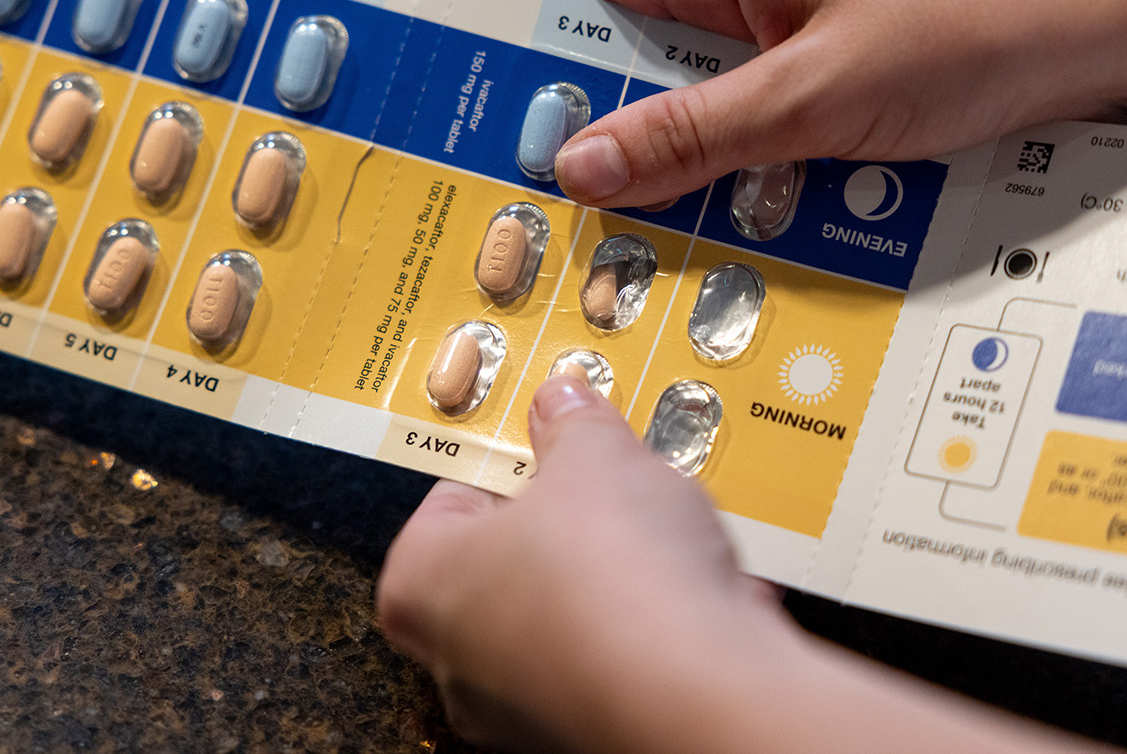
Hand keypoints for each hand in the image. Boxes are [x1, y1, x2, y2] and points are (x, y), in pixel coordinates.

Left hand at [376, 377, 792, 751]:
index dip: (508, 460)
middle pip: (513, 559)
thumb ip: (572, 424)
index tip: (551, 435)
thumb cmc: (611, 577)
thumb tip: (562, 404)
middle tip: (615, 476)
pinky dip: (661, 619)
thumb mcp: (595, 457)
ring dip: (624, 568)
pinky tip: (703, 587)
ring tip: (672, 528)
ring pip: (575, 610)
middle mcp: (461, 662)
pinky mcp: (598, 726)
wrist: (701, 692)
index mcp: (423, 587)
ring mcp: (528, 707)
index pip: (448, 504)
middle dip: (572, 514)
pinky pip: (628, 653)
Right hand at [557, 0, 1126, 207]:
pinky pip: (774, 127)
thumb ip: (692, 135)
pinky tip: (757, 226)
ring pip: (716, 107)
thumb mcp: (810, 97)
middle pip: (655, 68)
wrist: (1108, 30)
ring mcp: (805, 27)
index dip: (559, 80)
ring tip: (665, 242)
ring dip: (701, 169)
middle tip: (588, 228)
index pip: (603, 8)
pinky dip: (761, 173)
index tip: (520, 157)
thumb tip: (578, 167)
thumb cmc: (966, 28)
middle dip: (629, 143)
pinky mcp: (848, 72)